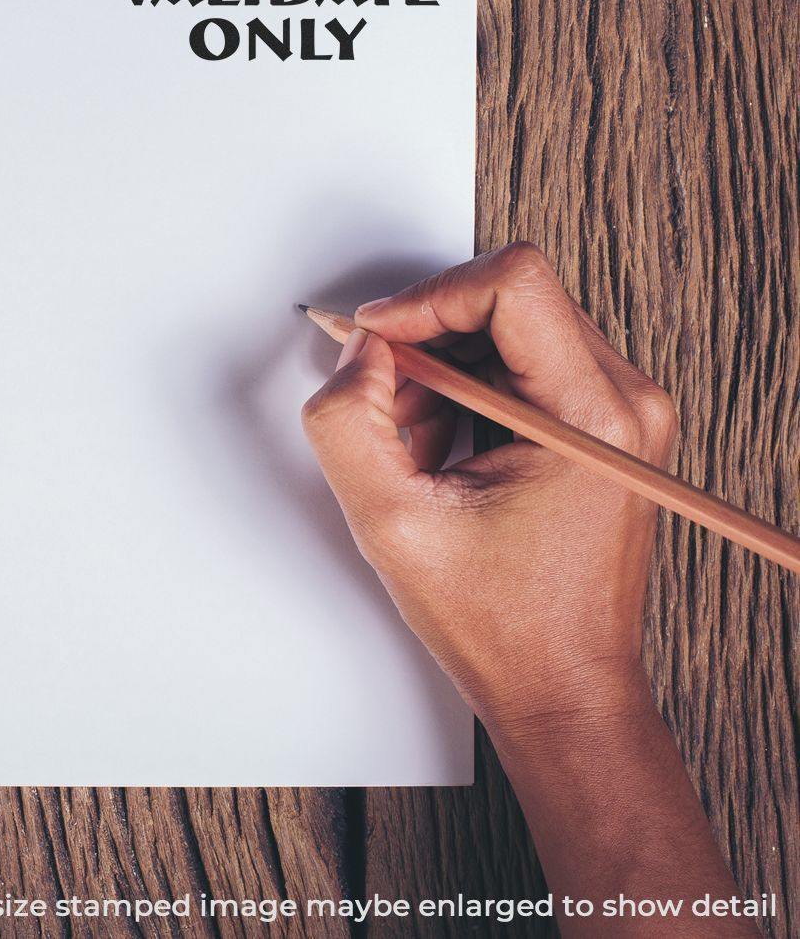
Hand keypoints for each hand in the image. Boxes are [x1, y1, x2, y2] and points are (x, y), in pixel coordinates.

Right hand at [301, 241, 674, 734]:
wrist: (564, 689)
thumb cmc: (506, 627)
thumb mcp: (392, 524)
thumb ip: (348, 421)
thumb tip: (357, 352)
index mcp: (593, 418)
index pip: (512, 283)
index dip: (427, 297)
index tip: (377, 339)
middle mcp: (624, 401)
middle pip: (507, 297)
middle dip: (426, 340)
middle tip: (386, 403)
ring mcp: (619, 409)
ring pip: (505, 325)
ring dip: (441, 369)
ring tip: (417, 443)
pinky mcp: (601, 421)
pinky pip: (518, 359)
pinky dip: (463, 389)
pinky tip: (443, 450)